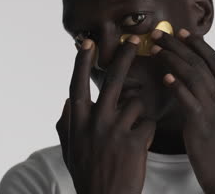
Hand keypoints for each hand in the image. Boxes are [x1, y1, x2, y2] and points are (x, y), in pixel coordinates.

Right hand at [56, 36, 155, 193]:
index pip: (78, 85)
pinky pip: (149, 123)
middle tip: (132, 40)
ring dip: (137, 115)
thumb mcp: (69, 151)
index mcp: (78, 123)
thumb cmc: (88, 175)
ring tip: (131, 135)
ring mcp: (115, 131)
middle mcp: (95, 123)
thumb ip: (65, 125)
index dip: (82, 63)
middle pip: (112, 81)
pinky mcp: (135, 142)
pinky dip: (148, 132)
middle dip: (123, 57)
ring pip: (136, 104)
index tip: (87, 43)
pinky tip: (140, 146)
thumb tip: (66, 102)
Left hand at [150, 29, 214, 193]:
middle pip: (200, 63)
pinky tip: (164, 76)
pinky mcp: (200, 123)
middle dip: (178, 45)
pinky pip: (187, 99)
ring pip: (192, 76)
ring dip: (172, 60)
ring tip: (155, 49)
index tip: (183, 32)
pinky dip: (176, 85)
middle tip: (159, 33)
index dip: (199, 45)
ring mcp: (214, 110)